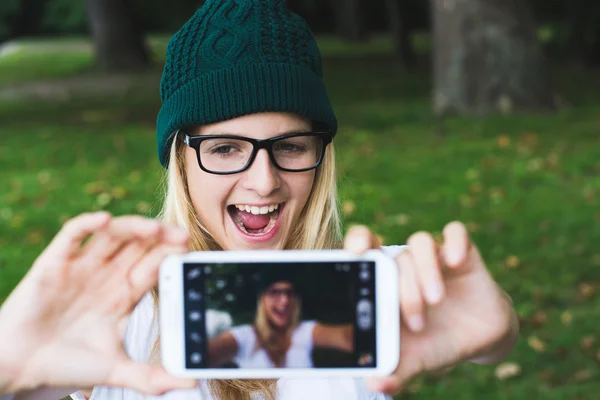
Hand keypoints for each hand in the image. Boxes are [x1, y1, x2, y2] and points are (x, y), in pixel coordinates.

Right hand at [0, 212, 197, 394]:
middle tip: (181, 235)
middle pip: (139, 246)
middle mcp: (107, 275)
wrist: (19, 367)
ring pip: (113, 235)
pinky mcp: (54, 262)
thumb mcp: (115, 370)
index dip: (171, 256)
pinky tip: (104, 219)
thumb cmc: (67, 364)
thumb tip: (191, 383)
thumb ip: (152, 377)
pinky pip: (72, 234)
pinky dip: (87, 224)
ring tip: (154, 229)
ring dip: (133, 227)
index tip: (189, 251)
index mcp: (124, 294)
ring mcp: (82, 266)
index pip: (154, 266)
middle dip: (161, 237)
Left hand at [343, 222, 518, 395]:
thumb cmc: (435, 342)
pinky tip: (455, 262)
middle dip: (402, 287)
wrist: (477, 337)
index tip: (357, 253)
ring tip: (435, 301)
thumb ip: (393, 369)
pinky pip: (456, 232)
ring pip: (420, 244)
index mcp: (386, 281)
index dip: (358, 242)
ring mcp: (434, 256)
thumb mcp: (414, 359)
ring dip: (425, 271)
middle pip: (394, 256)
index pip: (365, 247)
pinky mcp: (464, 253)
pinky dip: (455, 242)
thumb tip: (374, 383)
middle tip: (415, 322)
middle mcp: (406, 264)